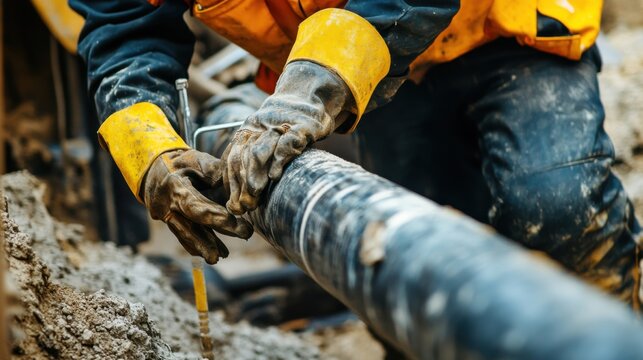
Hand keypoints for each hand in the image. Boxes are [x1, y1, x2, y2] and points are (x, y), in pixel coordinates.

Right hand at [143, 149, 252, 263]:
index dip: (216, 216)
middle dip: (210, 239)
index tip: (236, 224)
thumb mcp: (197, 161)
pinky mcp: (168, 221)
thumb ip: (216, 175)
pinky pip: (182, 235)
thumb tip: (237, 191)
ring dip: (204, 246)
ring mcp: (164, 215)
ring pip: (185, 234)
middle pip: (190, 225)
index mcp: (174, 186)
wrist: (154, 167)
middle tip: (229, 250)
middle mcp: (166, 204)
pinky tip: (209, 253)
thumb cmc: (181, 162)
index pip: (196, 206)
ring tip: (220, 256)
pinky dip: (195, 244)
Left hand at [223, 61, 351, 214]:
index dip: (231, 183)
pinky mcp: (303, 126)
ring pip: (260, 150)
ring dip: (254, 173)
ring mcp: (280, 126)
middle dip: (241, 184)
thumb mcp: (268, 141)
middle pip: (242, 157)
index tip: (233, 206)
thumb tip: (241, 201)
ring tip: (254, 193)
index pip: (232, 159)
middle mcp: (258, 128)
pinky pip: (288, 141)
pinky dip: (280, 158)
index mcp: (246, 133)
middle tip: (242, 206)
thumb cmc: (288, 129)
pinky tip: (275, 175)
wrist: (308, 96)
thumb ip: (255, 164)